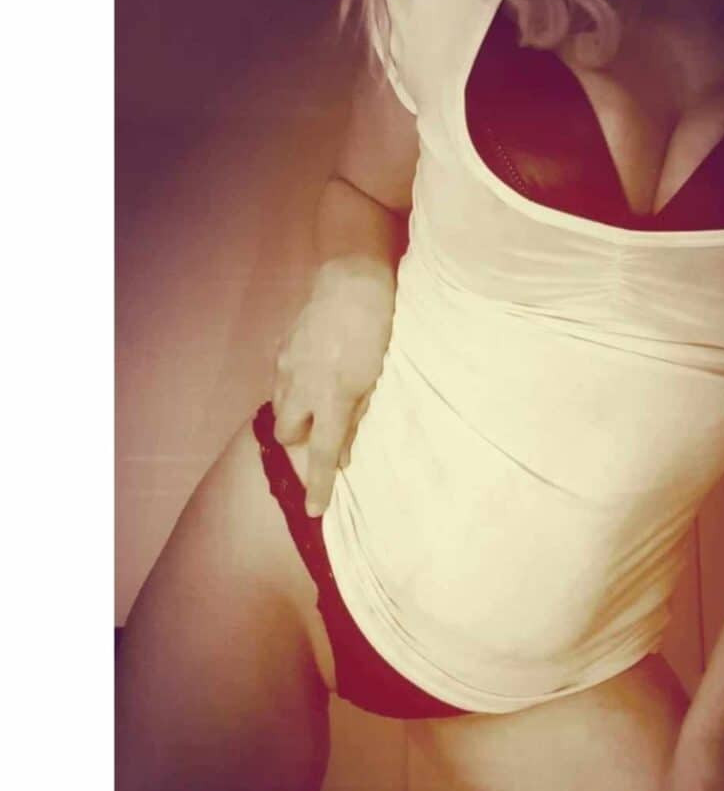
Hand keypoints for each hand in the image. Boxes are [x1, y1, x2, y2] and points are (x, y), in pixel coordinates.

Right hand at [272, 259, 395, 515]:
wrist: (352, 280)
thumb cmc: (376, 330)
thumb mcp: (376, 378)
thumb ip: (356, 418)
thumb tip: (341, 455)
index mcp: (331, 397)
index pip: (320, 454)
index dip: (317, 484)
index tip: (314, 511)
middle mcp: (301, 386)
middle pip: (287, 434)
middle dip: (301, 441)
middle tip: (322, 432)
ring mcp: (286, 365)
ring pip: (279, 407)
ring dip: (296, 414)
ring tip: (318, 403)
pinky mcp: (281, 347)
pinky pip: (280, 380)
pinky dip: (293, 388)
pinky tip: (313, 375)